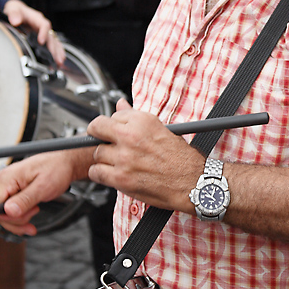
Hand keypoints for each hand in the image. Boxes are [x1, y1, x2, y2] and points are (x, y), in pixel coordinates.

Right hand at [0, 149, 89, 235]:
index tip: (23, 218)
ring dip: (18, 221)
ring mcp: (8, 186)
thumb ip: (25, 200)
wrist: (64, 164)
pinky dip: (19, 217)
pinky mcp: (14, 190)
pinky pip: (10, 209)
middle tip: (33, 216)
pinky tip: (29, 218)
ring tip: (34, 214)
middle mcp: (4, 181)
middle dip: (14, 220)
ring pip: (3, 212)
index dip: (6, 216)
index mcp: (8, 178)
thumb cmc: (56, 169)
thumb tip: (9, 211)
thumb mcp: (43, 187)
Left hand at [3, 0, 65, 65]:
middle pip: (51, 36)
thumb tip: (15, 21)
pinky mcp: (44, 37)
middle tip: (54, 58)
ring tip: (59, 62)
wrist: (16, 11)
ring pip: (54, 42)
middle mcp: (43, 25)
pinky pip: (53, 44)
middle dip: (53, 48)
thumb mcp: (12, 9)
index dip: (44, 33)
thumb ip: (13, 14)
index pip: (44, 24)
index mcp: (36, 18)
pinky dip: (57, 52)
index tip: (41, 42)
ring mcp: (44, 32)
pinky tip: (60, 60)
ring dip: (57, 52)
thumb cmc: (15, 10)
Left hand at [86, 98, 203, 211]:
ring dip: (103, 159)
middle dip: (99, 136)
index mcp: (143, 121)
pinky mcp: (121, 178)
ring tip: (117, 163)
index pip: (112, 115)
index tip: (114, 132)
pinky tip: (111, 174)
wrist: (193, 183)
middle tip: (104, 143)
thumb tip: (121, 105)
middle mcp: (131, 136)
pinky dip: (100, 174)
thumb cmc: (183, 160)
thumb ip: (136, 118)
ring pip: (96, 153)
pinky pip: (96, 172)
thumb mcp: (163, 130)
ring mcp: (124, 157)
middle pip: (97, 130)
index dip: (113, 125)